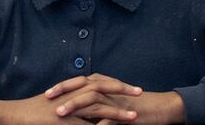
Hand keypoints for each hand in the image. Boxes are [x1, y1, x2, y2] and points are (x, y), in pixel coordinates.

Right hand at [1, 90, 136, 124]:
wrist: (12, 115)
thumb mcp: (55, 105)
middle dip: (122, 90)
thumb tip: (87, 110)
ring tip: (135, 115)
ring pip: (98, 107)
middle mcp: (71, 95)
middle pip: (102, 88)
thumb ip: (71, 105)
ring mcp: (68, 109)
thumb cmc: (32, 112)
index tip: (130, 86)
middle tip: (141, 92)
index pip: (98, 83)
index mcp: (71, 90)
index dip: (115, 84)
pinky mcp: (64, 122)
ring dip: (118, 112)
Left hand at [47, 74, 183, 124]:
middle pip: (81, 85)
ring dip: (74, 105)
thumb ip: (93, 104)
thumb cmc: (131, 107)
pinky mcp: (125, 111)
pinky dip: (96, 124)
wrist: (158, 109)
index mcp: (101, 82)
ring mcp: (116, 98)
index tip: (46, 93)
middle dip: (63, 92)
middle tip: (47, 98)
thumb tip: (76, 110)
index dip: (61, 87)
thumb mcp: (109, 103)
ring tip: (59, 113)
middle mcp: (107, 87)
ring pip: (91, 98)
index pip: (77, 82)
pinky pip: (108, 117)